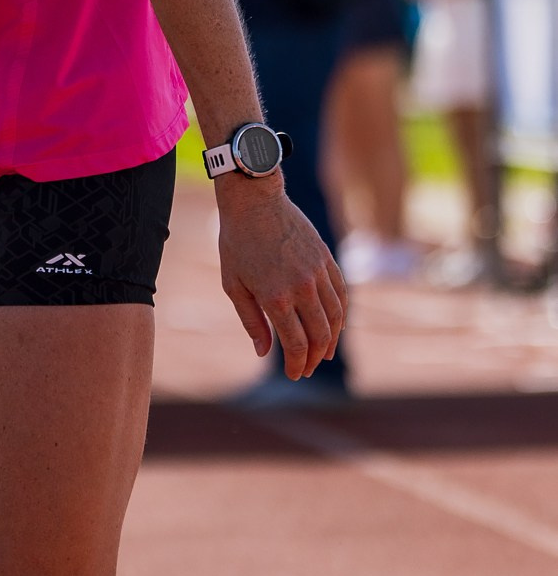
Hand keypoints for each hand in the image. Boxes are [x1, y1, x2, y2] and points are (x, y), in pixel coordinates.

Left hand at [217, 175, 346, 377]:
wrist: (255, 201)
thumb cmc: (237, 243)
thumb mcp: (234, 285)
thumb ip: (252, 321)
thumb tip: (264, 352)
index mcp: (276, 298)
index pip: (297, 344)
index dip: (298, 364)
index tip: (296, 374)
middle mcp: (302, 288)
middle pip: (320, 335)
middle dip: (315, 358)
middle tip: (308, 368)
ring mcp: (318, 273)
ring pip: (336, 317)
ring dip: (332, 340)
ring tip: (324, 352)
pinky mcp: (327, 259)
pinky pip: (342, 294)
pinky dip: (341, 314)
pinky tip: (335, 325)